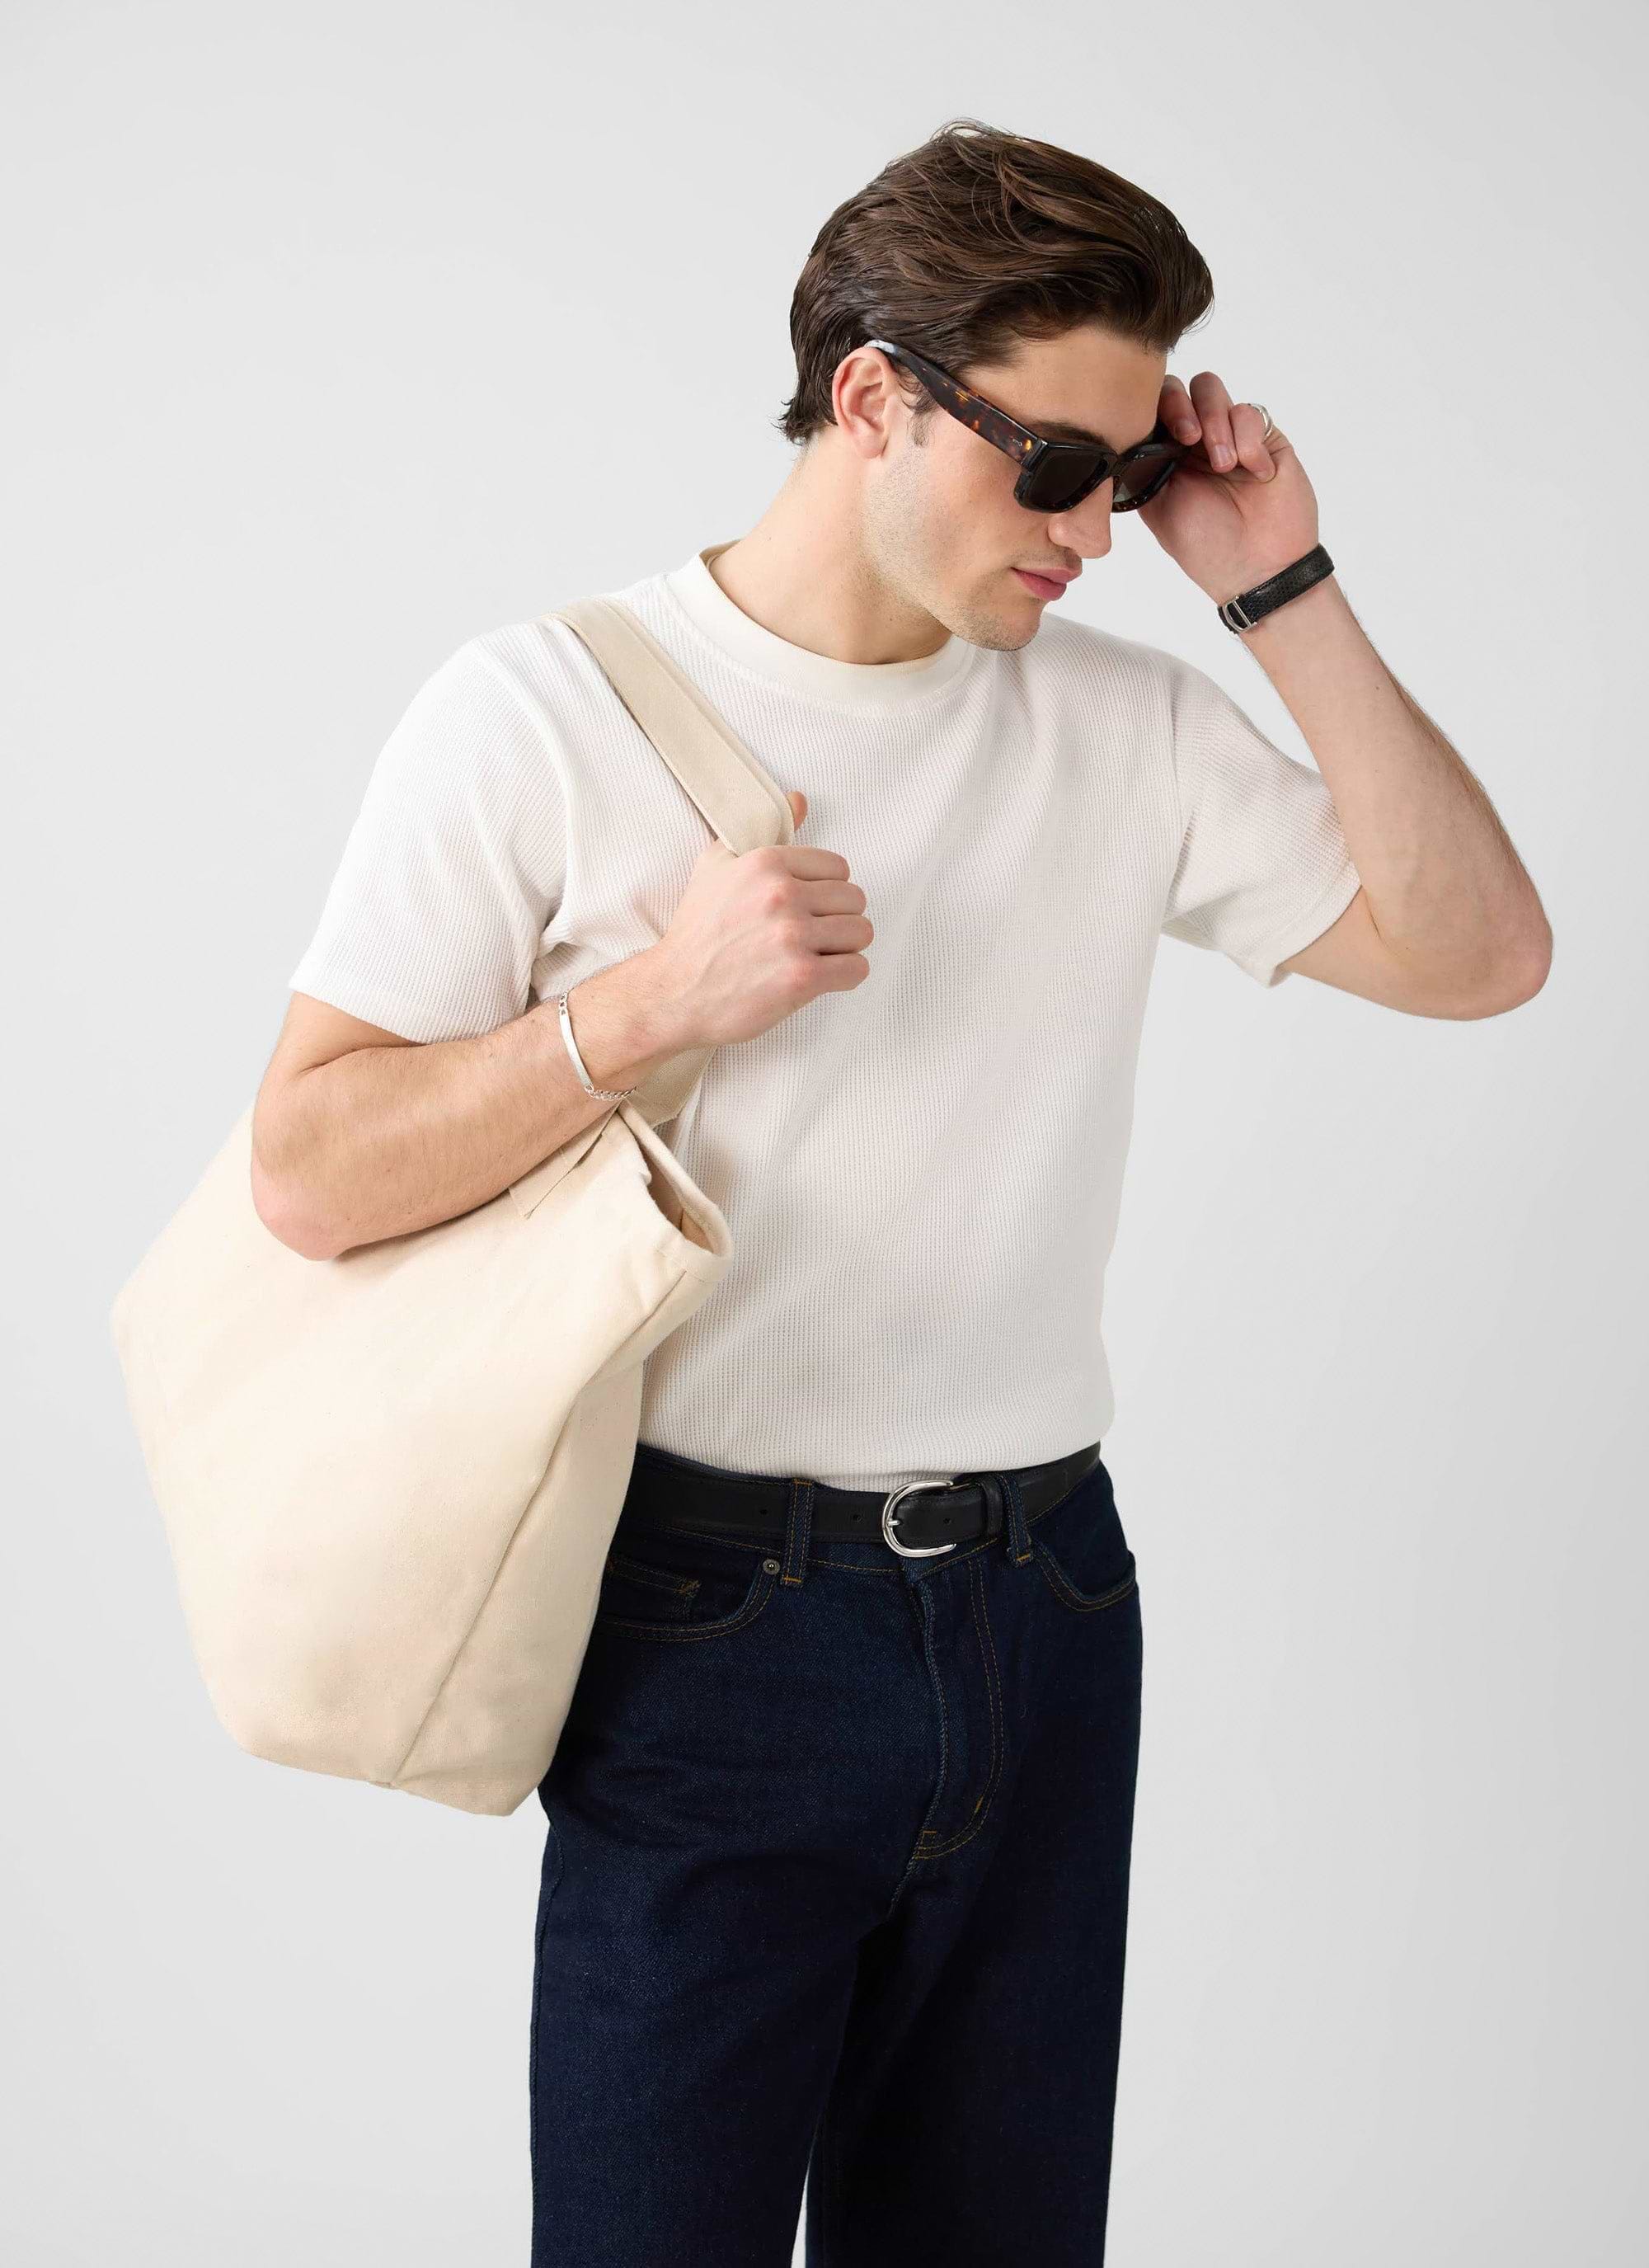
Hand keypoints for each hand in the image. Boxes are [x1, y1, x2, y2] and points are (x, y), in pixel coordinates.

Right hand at [649, 790, 874, 1050]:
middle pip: (854, 899)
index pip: (838, 867)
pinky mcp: (801, 977)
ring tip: (817, 955)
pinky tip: (821, 977)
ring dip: (845, 947)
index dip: (826, 891)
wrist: (674, 993)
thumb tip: (800, 800)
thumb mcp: (717, 866)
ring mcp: (793, 936)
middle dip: (839, 919)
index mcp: (765, 862)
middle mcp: (781, 894)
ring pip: (861, 932)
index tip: (807, 908)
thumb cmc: (697, 932)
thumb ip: (763, 831)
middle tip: (813, 935)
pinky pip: (857, 968)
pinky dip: (845, 975)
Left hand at [1133, 369, 1320, 603]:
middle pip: (1181, 389)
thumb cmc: (1207, 549)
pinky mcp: (1265, 438)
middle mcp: (1196, 441)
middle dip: (1183, 407)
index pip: (1153, 408)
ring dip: (1216, 422)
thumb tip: (1121, 435)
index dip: (1154, 408)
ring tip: (1225, 466)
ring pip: (1212, 390)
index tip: (1161, 437)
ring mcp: (1230, 436)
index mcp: (1166, 456)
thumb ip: (1142, 467)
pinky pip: (1251, 413)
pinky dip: (1250, 441)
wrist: (1259, 570)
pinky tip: (1256, 474)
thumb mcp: (1157, 509)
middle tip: (1190, 440)